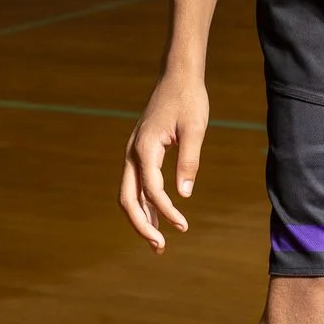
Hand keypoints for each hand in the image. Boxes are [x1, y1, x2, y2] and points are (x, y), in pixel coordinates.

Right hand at [120, 69, 209, 251]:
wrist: (178, 76)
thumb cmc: (189, 100)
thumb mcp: (195, 129)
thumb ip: (189, 162)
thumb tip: (184, 195)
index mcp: (146, 147)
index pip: (151, 189)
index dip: (166, 211)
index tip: (182, 226)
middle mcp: (133, 151)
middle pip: (127, 198)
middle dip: (141, 225)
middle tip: (160, 247)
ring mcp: (133, 152)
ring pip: (128, 193)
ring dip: (140, 218)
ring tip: (158, 242)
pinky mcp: (139, 152)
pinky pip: (136, 184)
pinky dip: (144, 204)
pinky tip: (157, 219)